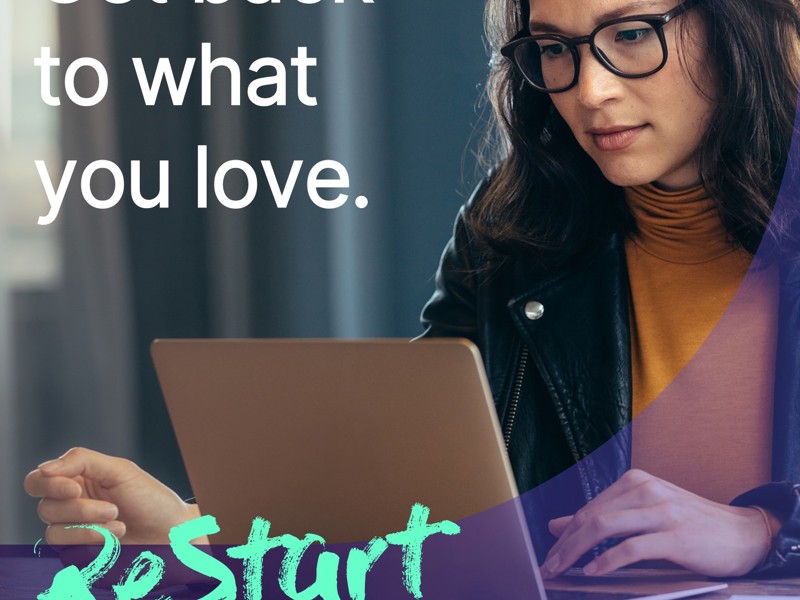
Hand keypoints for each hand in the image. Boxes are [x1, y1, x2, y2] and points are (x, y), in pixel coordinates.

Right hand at [24, 447, 203, 545]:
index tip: (75, 489)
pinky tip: (116, 538)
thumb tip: (44, 468)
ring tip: (120, 523)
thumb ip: (81, 461)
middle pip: (45, 508)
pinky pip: (67, 551)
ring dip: (90, 527)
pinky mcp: (78, 554)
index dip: (49, 485)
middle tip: (112, 509)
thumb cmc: (150, 499)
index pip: (38, 481)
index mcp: (76, 481)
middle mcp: (69, 506)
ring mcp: (73, 533)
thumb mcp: (119, 470)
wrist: (172, 532)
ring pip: (54, 532)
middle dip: (80, 509)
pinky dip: (93, 542)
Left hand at [541, 469, 777, 578]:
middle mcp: (645, 490)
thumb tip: (557, 525)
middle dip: (564, 544)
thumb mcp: (643, 514)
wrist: (744, 533)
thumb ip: (603, 517)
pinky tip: (593, 572)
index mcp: (635, 482)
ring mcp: (661, 511)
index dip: (565, 533)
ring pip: (605, 528)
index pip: (589, 508)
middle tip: (547, 566)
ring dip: (577, 552)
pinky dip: (607, 561)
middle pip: (592, 517)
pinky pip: (632, 547)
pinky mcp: (676, 535)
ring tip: (562, 570)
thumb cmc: (691, 525)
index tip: (548, 553)